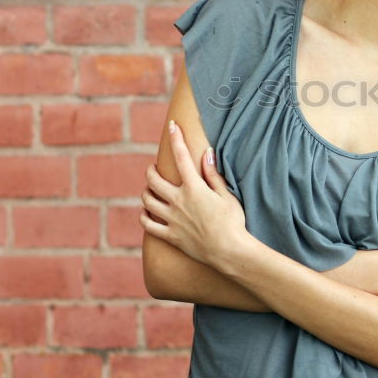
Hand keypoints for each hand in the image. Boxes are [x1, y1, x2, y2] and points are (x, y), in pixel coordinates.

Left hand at [140, 119, 248, 268]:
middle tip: (154, 168)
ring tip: (150, 188)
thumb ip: (213, 174)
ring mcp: (171, 219)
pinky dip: (144, 215)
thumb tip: (206, 153)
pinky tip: (147, 211)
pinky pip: (147, 224)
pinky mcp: (169, 235)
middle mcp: (178, 201)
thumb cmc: (233, 222)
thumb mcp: (227, 195)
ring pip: (147, 200)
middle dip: (151, 169)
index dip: (176, 138)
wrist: (229, 251)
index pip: (181, 157)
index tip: (172, 126)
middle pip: (154, 179)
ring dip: (146, 191)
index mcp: (194, 188)